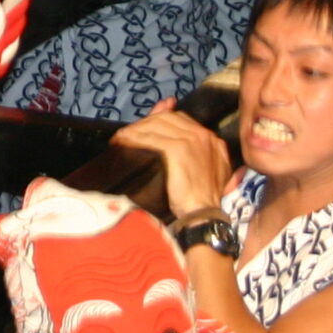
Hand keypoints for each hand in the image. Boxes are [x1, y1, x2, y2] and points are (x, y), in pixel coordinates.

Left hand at [110, 102, 235, 217]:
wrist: (202, 213)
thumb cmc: (201, 198)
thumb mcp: (205, 171)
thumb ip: (195, 151)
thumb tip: (181, 130)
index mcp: (211, 139)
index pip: (179, 118)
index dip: (158, 118)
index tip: (141, 125)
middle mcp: (203, 135)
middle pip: (167, 119)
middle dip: (145, 123)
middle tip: (127, 133)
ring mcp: (191, 140)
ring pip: (157, 126)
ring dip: (136, 130)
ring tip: (121, 138)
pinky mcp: (178, 149)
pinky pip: (151, 138)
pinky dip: (135, 138)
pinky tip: (124, 143)